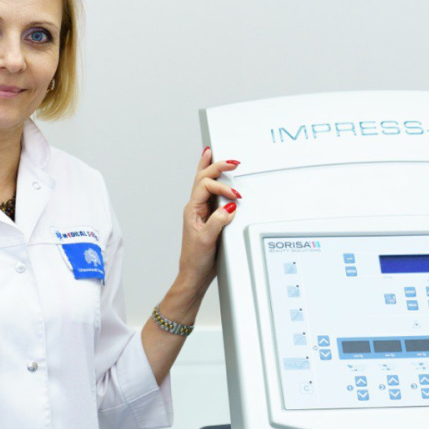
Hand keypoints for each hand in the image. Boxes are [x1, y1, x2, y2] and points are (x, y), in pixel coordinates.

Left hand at [175, 147, 240, 301]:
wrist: (194, 275)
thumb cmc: (196, 260)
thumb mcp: (208, 240)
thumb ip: (218, 221)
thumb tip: (229, 207)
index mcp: (192, 210)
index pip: (206, 187)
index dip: (222, 188)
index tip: (236, 197)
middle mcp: (195, 208)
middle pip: (203, 178)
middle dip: (216, 166)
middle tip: (231, 161)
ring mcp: (201, 212)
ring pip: (203, 183)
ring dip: (210, 168)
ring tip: (212, 153)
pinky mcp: (208, 217)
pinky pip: (209, 193)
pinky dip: (213, 181)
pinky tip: (215, 177)